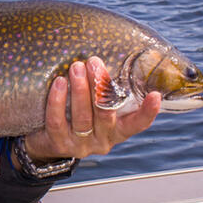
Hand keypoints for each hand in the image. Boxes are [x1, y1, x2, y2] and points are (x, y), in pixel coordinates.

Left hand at [22, 56, 160, 164]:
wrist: (46, 141)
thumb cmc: (75, 115)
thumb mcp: (93, 108)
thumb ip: (104, 92)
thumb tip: (107, 57)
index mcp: (116, 131)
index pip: (136, 124)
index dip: (147, 112)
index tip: (155, 95)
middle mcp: (102, 140)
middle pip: (105, 114)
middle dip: (100, 86)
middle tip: (94, 62)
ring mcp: (80, 145)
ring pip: (82, 117)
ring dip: (80, 90)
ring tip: (76, 66)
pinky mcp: (59, 144)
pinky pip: (57, 121)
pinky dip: (58, 101)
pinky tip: (58, 83)